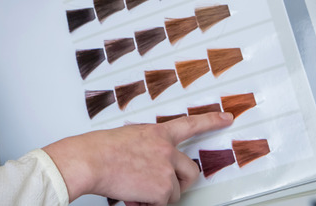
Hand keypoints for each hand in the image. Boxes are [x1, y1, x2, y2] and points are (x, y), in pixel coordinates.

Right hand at [43, 112, 232, 204]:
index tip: (226, 118)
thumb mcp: (127, 136)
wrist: (90, 160)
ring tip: (136, 189)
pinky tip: (133, 194)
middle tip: (164, 187)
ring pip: (175, 191)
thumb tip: (147, 160)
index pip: (190, 124)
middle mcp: (166, 149)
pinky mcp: (162, 189)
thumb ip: (145, 145)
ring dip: (159, 195)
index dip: (211, 121)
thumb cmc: (99, 148)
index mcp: (157, 133)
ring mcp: (166, 170)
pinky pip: (163, 203)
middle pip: (191, 170)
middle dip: (181, 182)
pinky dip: (149, 203)